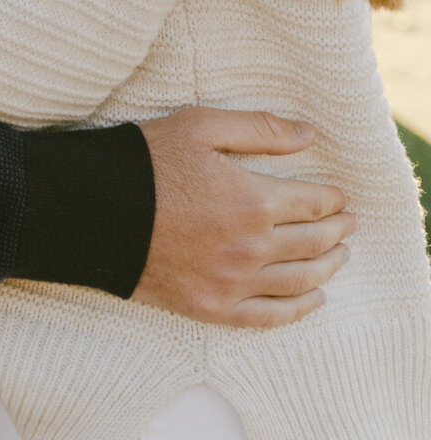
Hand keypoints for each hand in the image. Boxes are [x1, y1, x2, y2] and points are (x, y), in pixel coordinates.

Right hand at [134, 107, 354, 328]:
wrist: (95, 210)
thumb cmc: (147, 161)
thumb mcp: (201, 126)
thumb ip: (260, 129)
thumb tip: (310, 134)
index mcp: (253, 201)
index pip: (312, 203)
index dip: (333, 200)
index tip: (342, 197)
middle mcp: (251, 248)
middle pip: (313, 243)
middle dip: (337, 232)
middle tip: (348, 224)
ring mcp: (233, 283)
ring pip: (299, 282)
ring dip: (327, 269)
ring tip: (339, 257)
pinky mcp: (212, 308)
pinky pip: (268, 317)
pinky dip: (298, 310)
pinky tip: (313, 299)